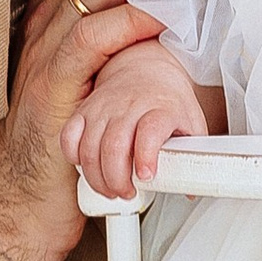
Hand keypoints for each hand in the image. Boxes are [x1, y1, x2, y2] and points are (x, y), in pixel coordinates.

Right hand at [0, 0, 161, 260]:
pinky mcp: (51, 90)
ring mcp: (41, 60)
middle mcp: (39, 35)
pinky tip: (154, 15)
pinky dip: (124, 22)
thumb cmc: (50, 156)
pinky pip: (88, 41)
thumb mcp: (75, 95)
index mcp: (45, 32)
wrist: (12, 209)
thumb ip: (101, 61)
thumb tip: (151, 35)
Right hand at [64, 40, 210, 204]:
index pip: (150, 130)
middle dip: (117, 179)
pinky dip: (73, 156)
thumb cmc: (167, 101)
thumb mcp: (191, 123)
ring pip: (90, 148)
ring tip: (110, 188)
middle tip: (127, 191)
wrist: (146, 68)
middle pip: (115, 146)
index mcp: (161, 108)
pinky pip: (69, 137)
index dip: (145, 156)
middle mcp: (130, 106)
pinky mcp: (84, 110)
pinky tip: (87, 166)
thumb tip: (190, 192)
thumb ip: (193, 155)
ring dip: (97, 177)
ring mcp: (104, 107)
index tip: (146, 176)